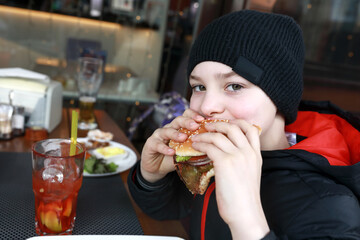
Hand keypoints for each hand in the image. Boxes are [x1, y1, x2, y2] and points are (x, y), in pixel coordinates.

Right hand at [140, 109, 203, 182]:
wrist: (157, 168)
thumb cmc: (174, 158)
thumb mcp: (187, 152)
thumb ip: (197, 148)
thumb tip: (213, 147)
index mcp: (179, 127)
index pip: (186, 115)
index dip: (194, 115)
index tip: (203, 120)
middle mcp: (169, 128)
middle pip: (178, 120)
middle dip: (187, 122)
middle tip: (195, 126)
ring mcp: (159, 135)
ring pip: (167, 130)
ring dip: (176, 134)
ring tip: (184, 138)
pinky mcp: (151, 144)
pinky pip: (157, 144)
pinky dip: (164, 148)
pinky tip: (171, 152)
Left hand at [191, 120, 268, 238]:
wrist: (245, 212)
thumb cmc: (244, 198)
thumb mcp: (250, 174)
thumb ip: (243, 161)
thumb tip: (228, 155)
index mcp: (256, 155)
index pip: (251, 129)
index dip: (237, 122)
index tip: (226, 123)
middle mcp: (248, 152)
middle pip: (233, 127)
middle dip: (218, 124)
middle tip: (208, 126)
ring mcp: (237, 156)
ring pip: (218, 135)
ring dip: (205, 134)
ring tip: (196, 137)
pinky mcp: (224, 162)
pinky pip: (209, 146)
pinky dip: (200, 144)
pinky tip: (195, 146)